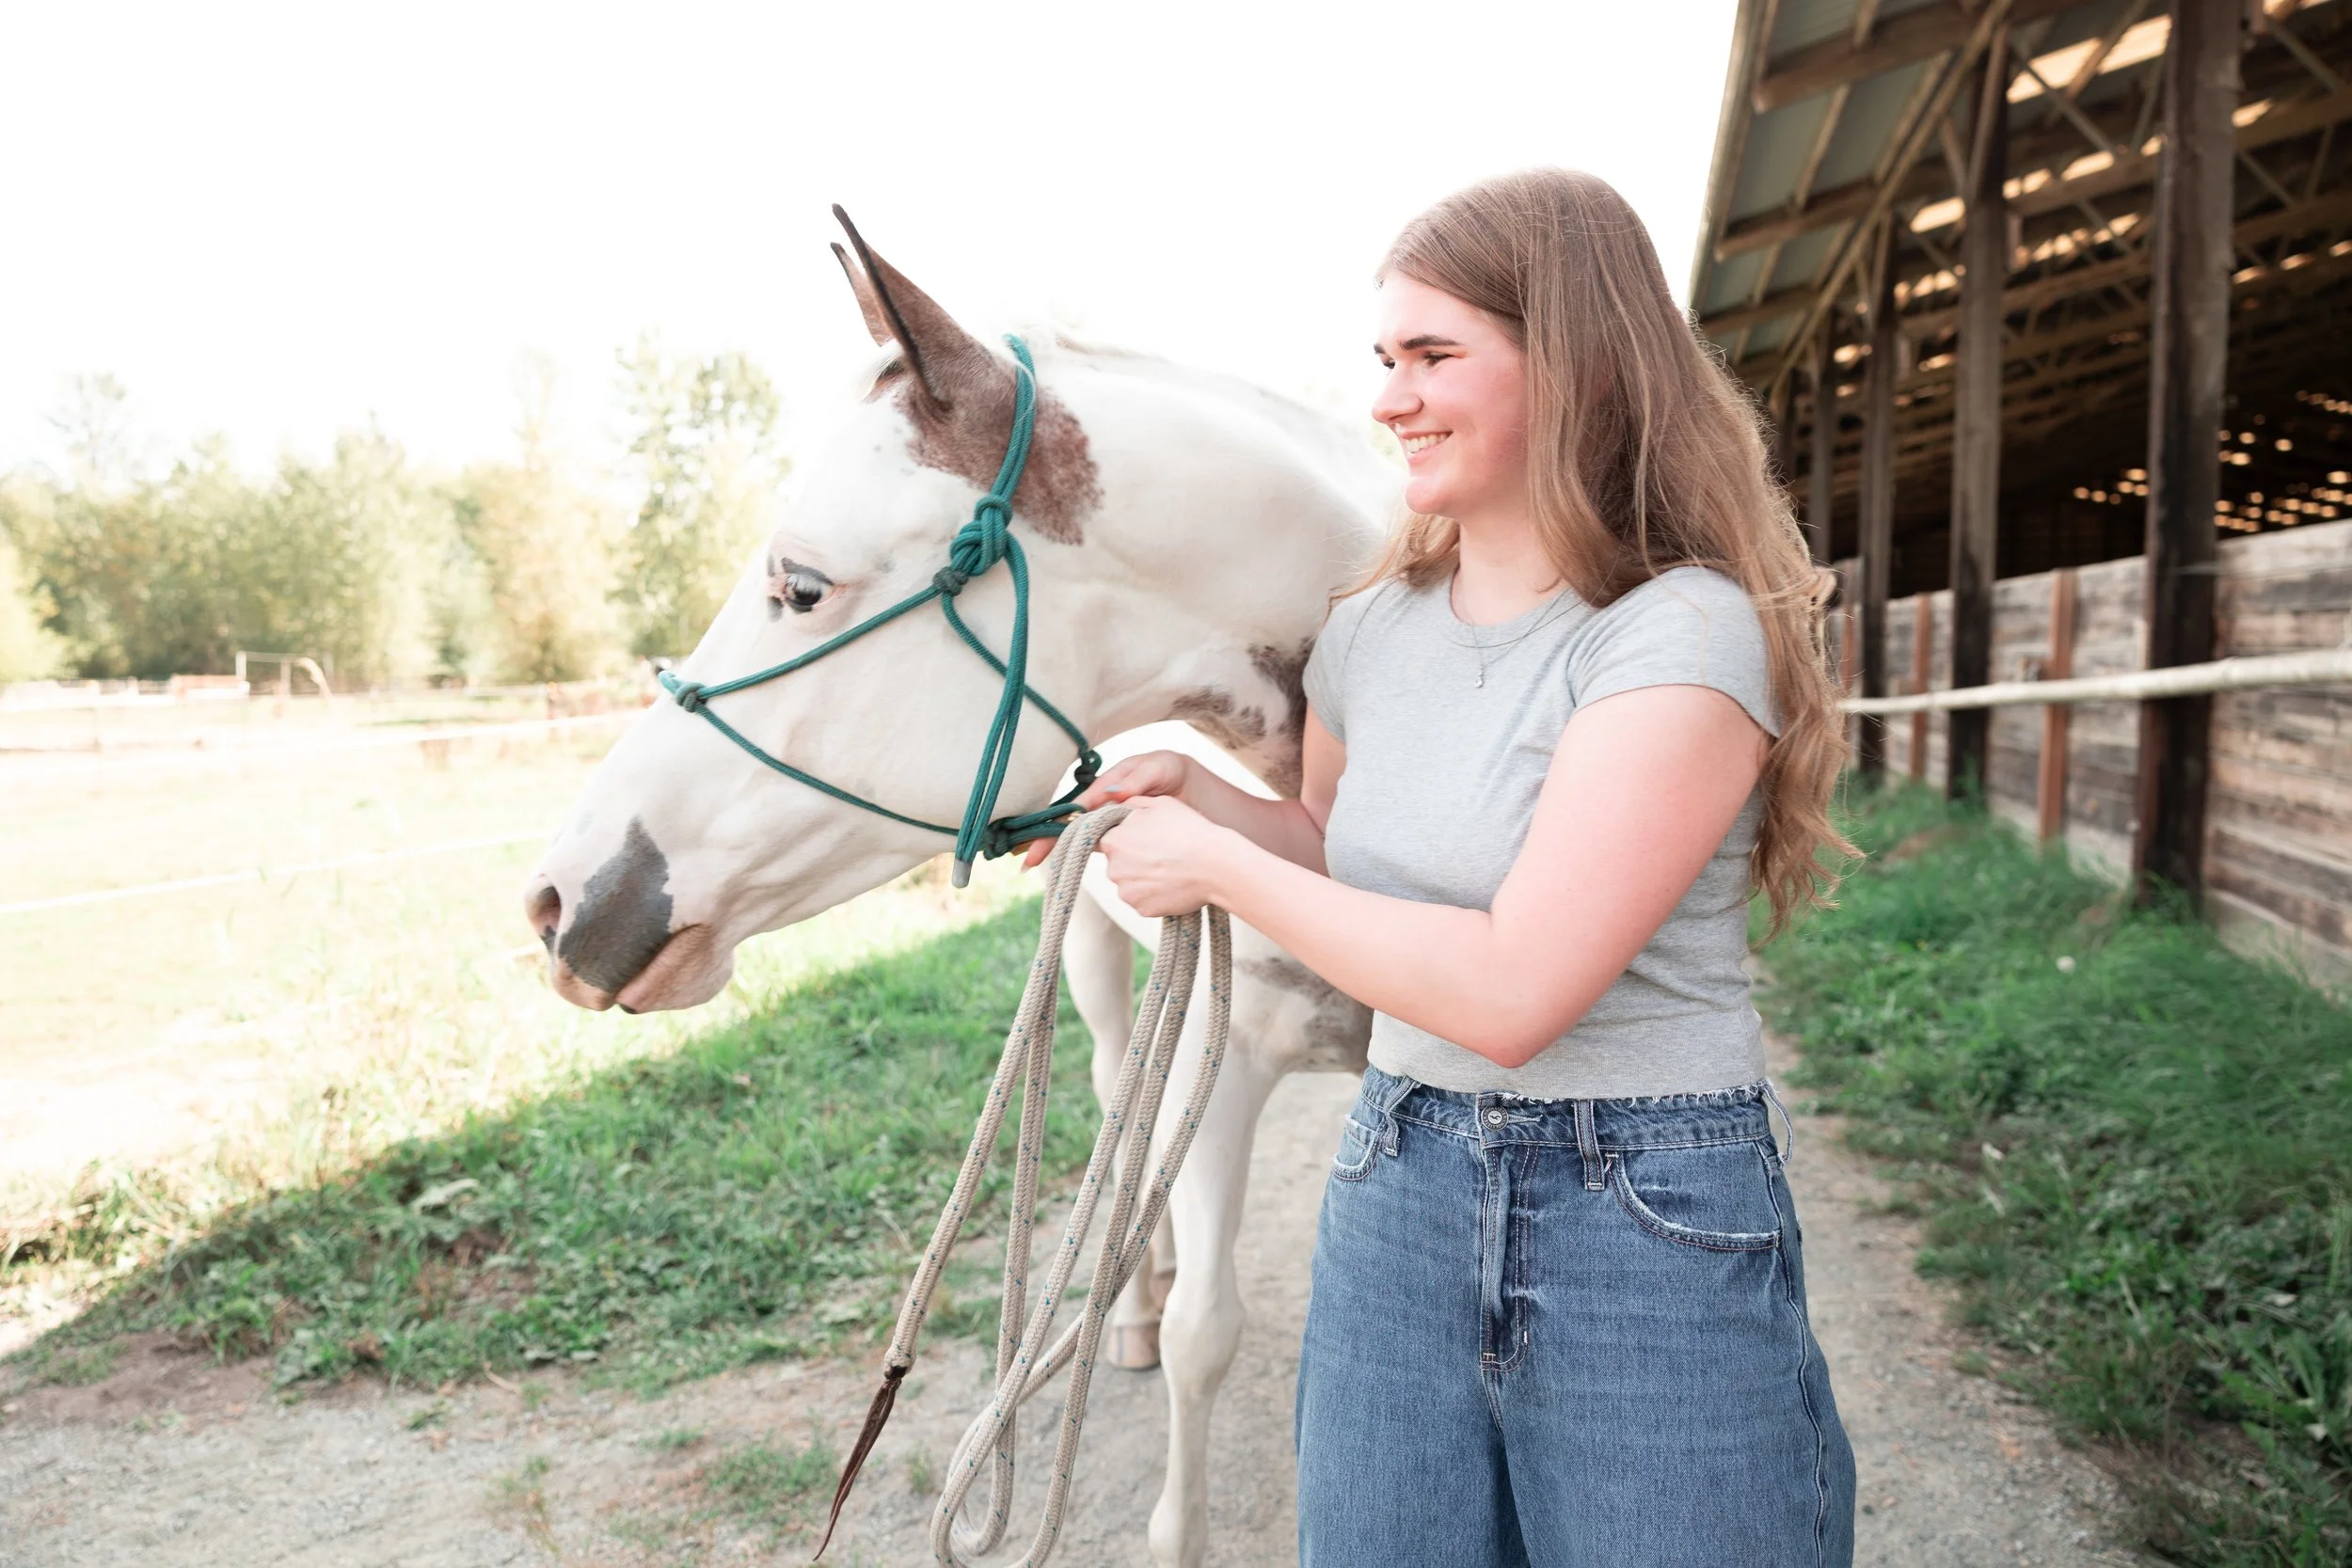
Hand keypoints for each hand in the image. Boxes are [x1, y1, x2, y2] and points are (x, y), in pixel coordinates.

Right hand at [1020, 751, 1193, 868]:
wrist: (1195, 788)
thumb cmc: (1172, 771)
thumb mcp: (1159, 769)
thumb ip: (1137, 780)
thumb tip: (1111, 793)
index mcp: (1106, 787)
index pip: (1074, 808)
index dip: (1054, 825)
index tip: (1036, 842)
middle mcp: (1103, 805)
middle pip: (1070, 826)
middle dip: (1047, 842)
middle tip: (1025, 863)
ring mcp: (1111, 822)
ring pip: (1083, 839)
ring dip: (1063, 853)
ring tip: (1033, 866)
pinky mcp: (1123, 836)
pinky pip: (1101, 846)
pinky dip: (1087, 856)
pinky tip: (1073, 870)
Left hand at [1094, 795, 1233, 916]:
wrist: (1214, 864)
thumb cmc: (1189, 831)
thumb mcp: (1160, 803)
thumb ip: (1131, 803)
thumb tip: (1118, 805)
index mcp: (1113, 840)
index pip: (1106, 840)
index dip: (1124, 839)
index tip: (1140, 840)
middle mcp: (1113, 868)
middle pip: (1117, 863)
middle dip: (1133, 859)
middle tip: (1161, 853)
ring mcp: (1127, 892)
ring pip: (1130, 883)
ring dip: (1143, 878)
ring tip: (1170, 869)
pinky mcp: (1142, 909)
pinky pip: (1143, 900)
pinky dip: (1154, 894)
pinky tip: (1172, 883)